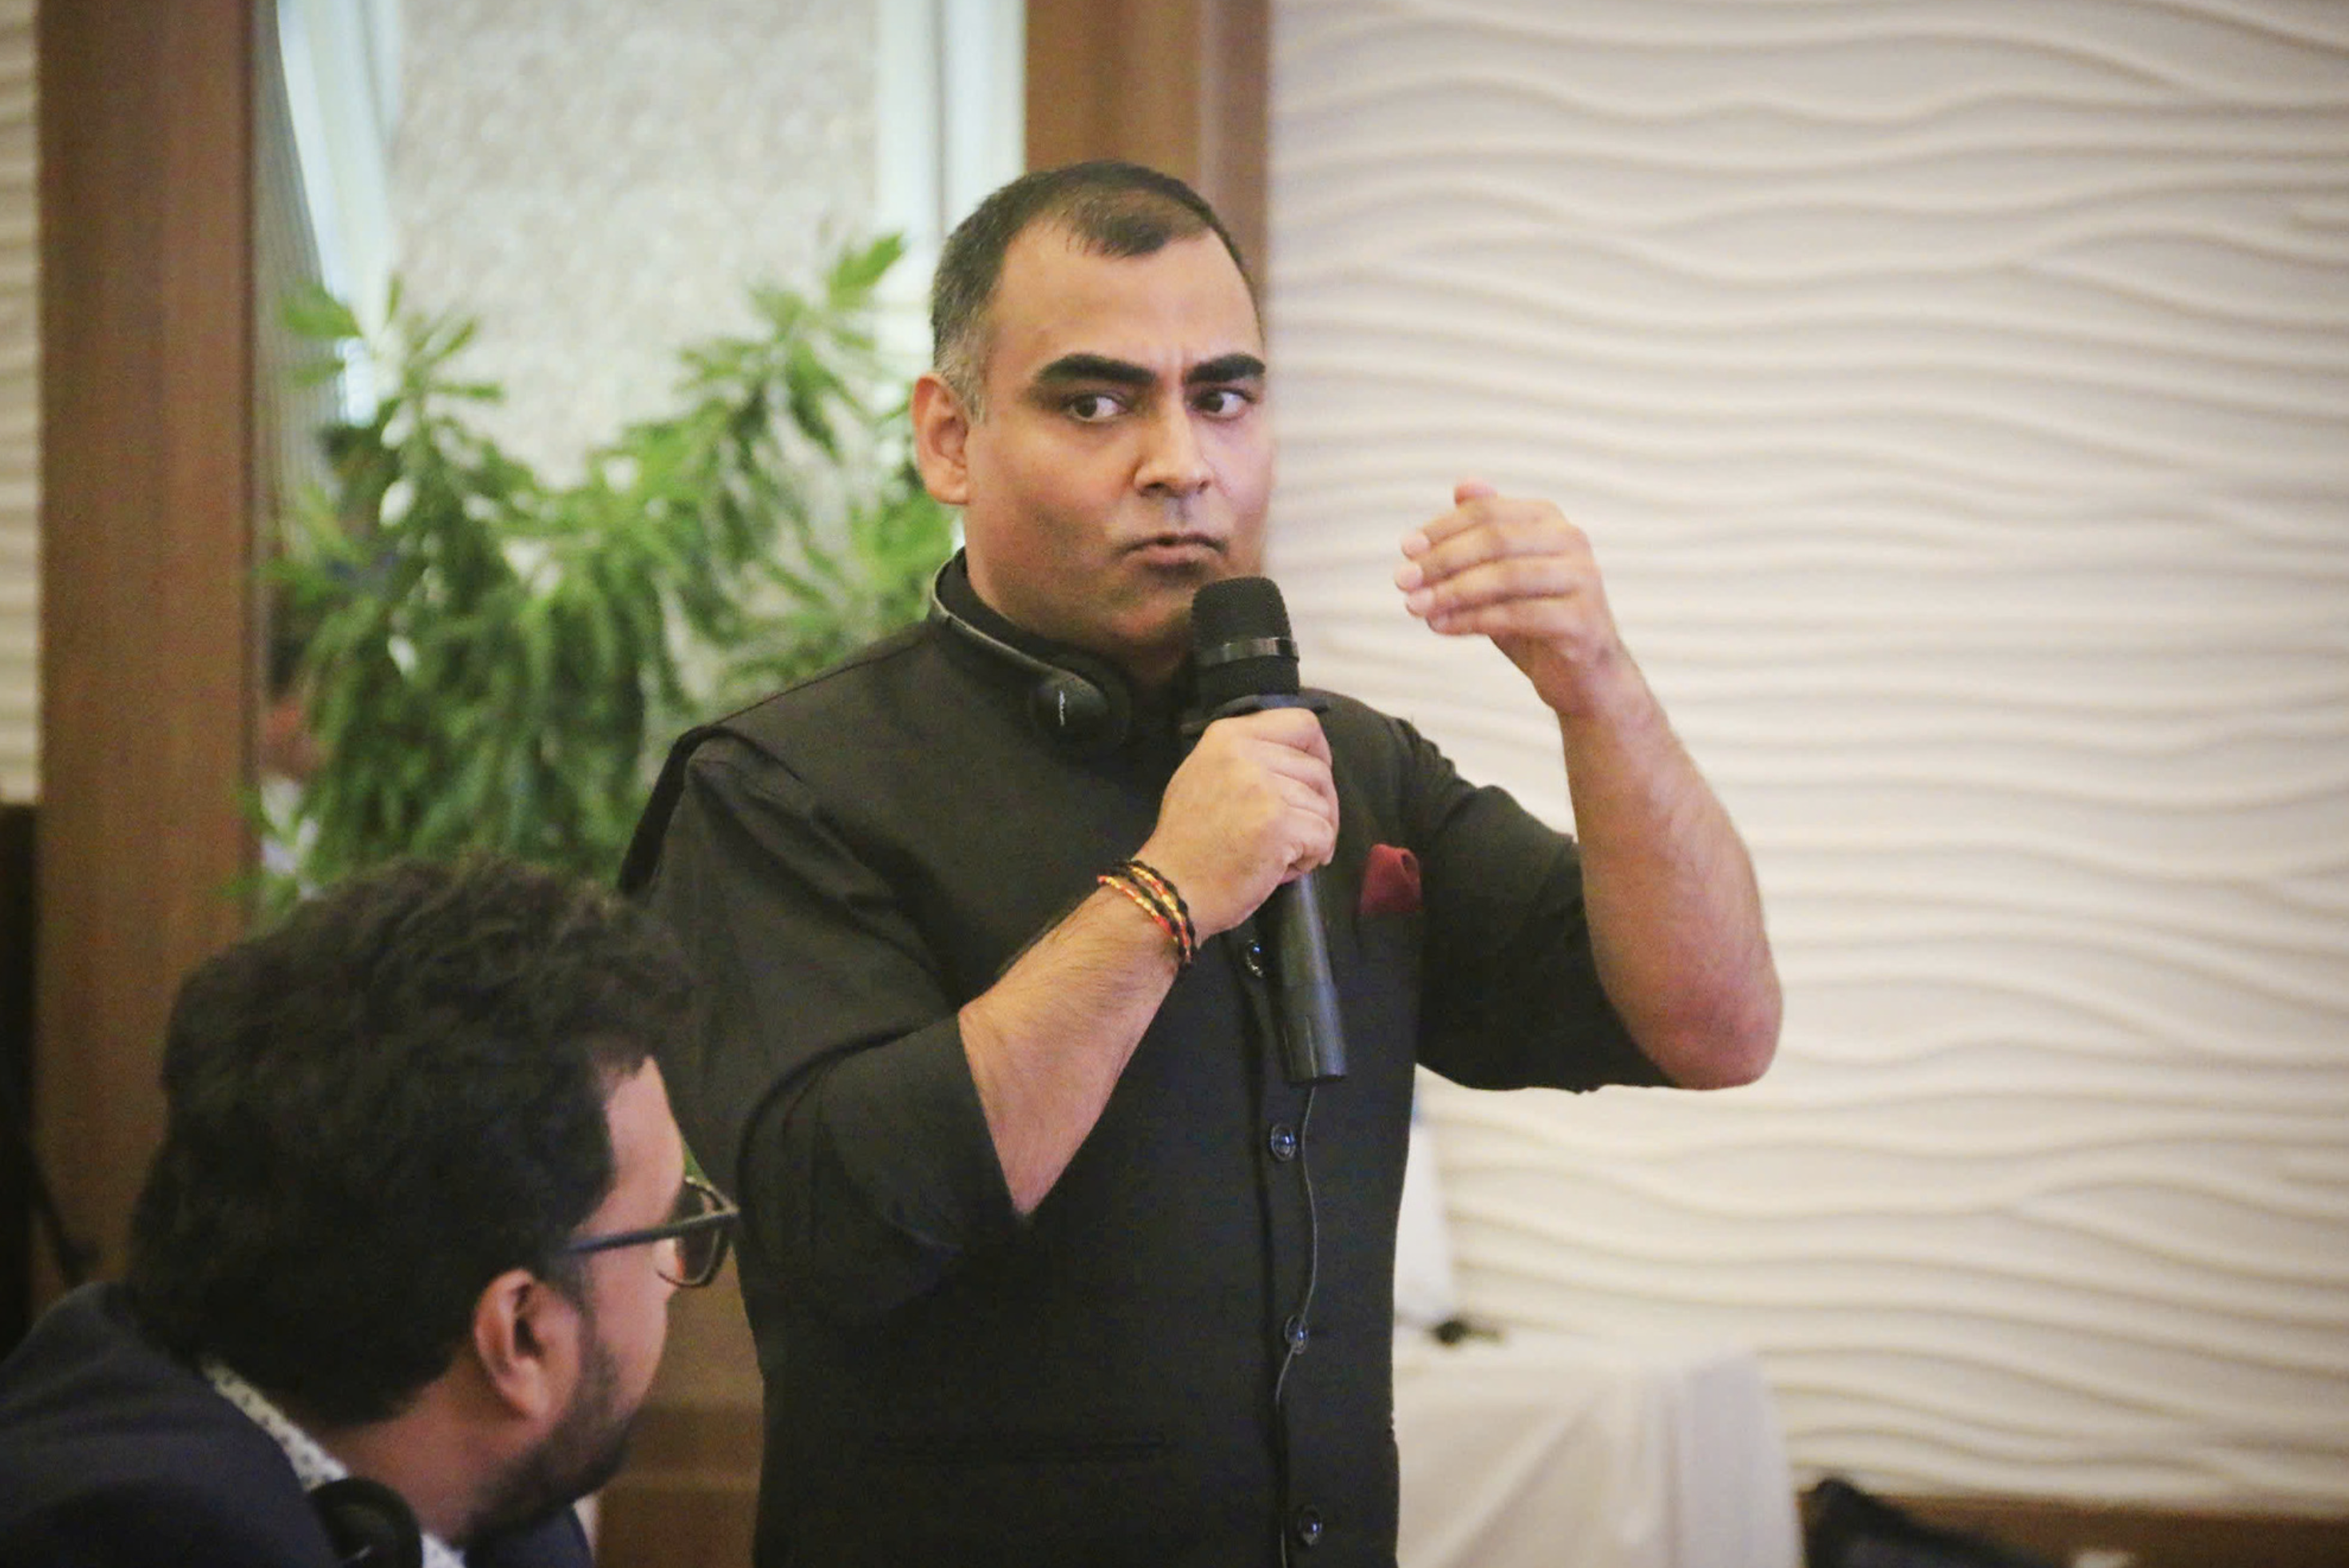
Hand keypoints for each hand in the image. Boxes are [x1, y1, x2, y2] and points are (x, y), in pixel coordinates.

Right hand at [1135, 707, 1337, 937]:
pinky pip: (1323, 835)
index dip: (1319, 754)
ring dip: (1312, 836)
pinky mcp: (1279, 823)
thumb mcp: (1203, 776)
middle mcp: (1246, 753)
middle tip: (1300, 834)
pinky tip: (1284, 867)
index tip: (1312, 784)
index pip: (1302, 724)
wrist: (1169, 889)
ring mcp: (1263, 787)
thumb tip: (1296, 759)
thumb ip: (1245, 758)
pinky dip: (1312, 857)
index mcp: (1228, 736)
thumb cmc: (1187, 841)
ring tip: (1280, 855)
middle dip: (1320, 806)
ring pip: (1323, 806)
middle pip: (1318, 770)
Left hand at [1395, 479, 1628, 717]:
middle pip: (1495, 539)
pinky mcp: (1583, 619)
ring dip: (1451, 592)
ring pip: (1505, 576)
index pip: (1487, 511)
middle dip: (1442, 560)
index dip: (1441, 529)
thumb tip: (1461, 485)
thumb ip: (1482, 534)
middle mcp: (1571, 540)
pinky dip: (1471, 620)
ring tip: (1416, 607)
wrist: (1583, 677)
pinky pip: (1517, 615)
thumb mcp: (1501, 573)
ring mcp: (1583, 578)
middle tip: (1403, 581)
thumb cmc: (1534, 620)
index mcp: (1549, 519)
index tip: (1405, 550)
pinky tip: (1441, 627)